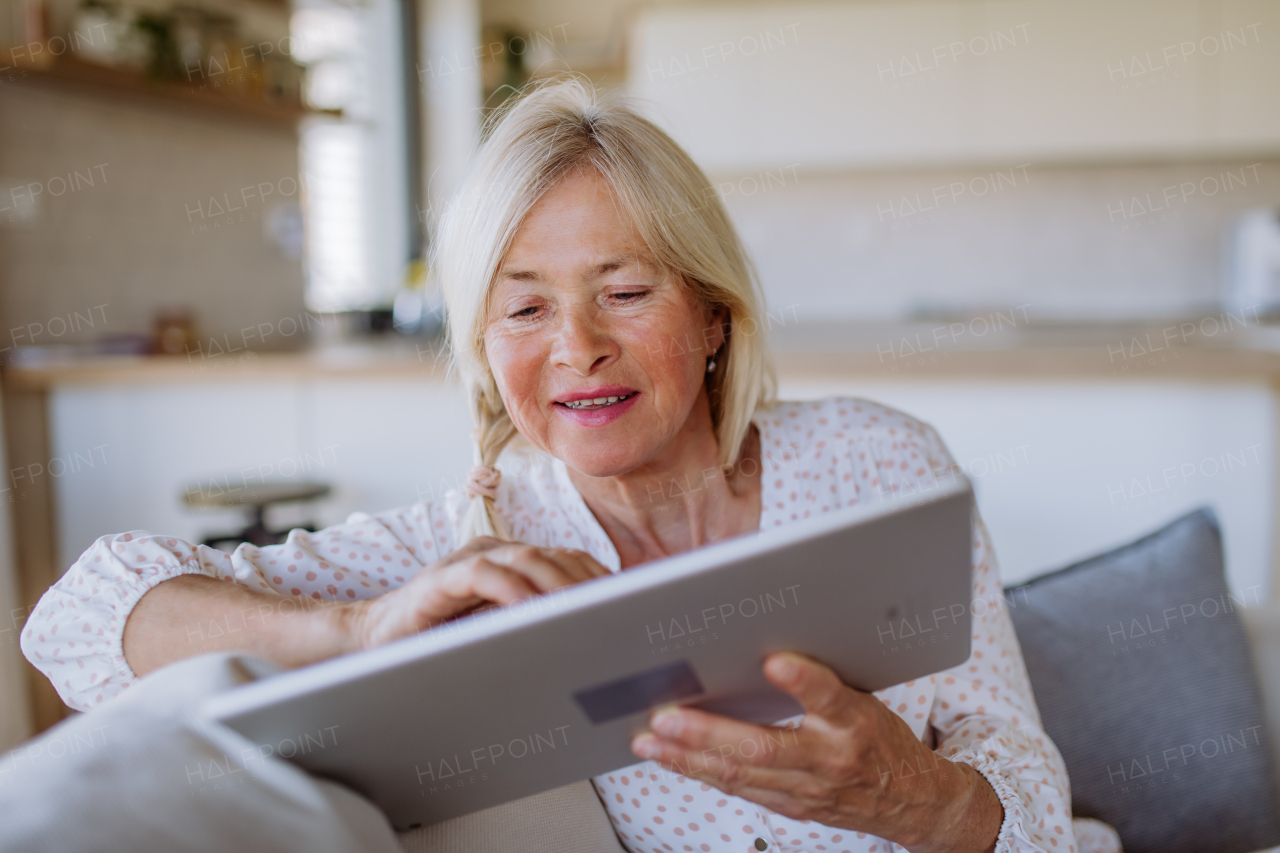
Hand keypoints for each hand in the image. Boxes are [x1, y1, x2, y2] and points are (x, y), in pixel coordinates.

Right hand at [347, 536, 610, 649]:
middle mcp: (494, 554)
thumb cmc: (436, 642)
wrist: (370, 641)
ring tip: (584, 610)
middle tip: (616, 611)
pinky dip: (510, 590)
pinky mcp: (440, 579)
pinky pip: (482, 575)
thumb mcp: (493, 633)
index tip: (630, 601)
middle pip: (554, 557)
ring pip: (525, 559)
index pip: (567, 560)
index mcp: (512, 563)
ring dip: (558, 583)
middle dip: (588, 581)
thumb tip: (584, 644)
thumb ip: (529, 627)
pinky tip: (530, 610)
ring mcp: (467, 561)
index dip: (598, 577)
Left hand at [629, 653, 1001, 852]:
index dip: (804, 680)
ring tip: (651, 738)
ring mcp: (809, 789)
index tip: (775, 660)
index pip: (830, 697)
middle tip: (667, 715)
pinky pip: (739, 789)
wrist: (912, 799)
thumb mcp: (865, 696)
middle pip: (764, 747)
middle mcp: (832, 759)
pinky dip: (700, 771)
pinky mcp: (793, 807)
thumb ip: (822, 680)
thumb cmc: (880, 736)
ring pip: (740, 774)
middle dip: (709, 733)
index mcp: (856, 722)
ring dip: (689, 757)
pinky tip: (671, 756)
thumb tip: (766, 644)